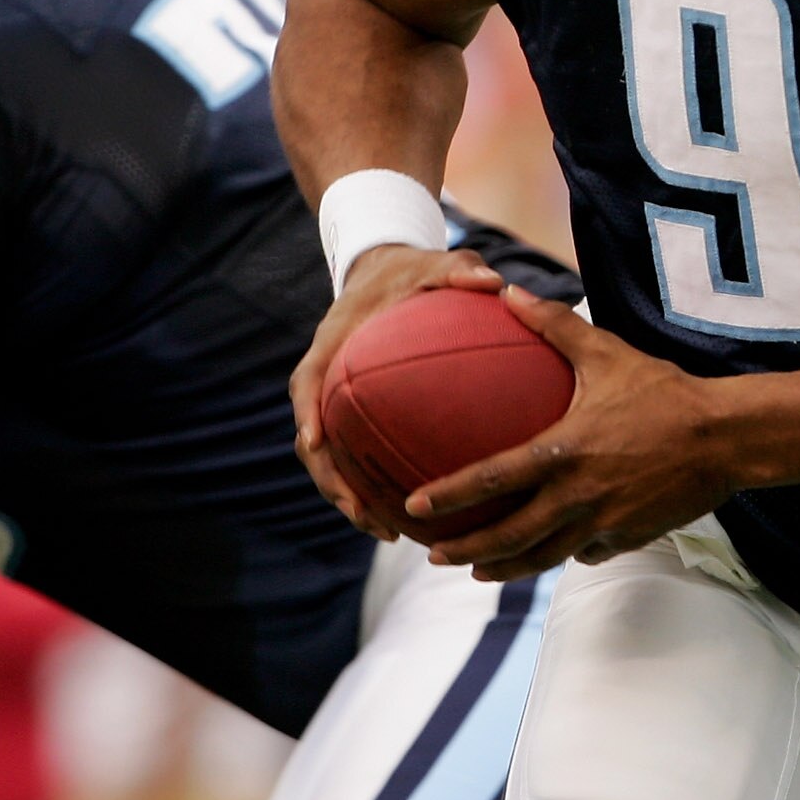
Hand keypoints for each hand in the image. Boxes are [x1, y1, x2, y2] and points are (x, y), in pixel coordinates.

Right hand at [289, 242, 506, 541]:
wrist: (389, 274)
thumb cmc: (411, 273)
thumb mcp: (435, 265)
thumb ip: (459, 270)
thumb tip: (493, 281)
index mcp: (331, 345)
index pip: (306, 383)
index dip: (306, 414)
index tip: (315, 444)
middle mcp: (326, 382)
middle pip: (311, 441)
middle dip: (331, 482)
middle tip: (361, 514)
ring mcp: (337, 404)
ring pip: (332, 461)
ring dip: (352, 500)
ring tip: (387, 534)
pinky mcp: (355, 419)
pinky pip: (360, 459)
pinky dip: (377, 488)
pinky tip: (415, 518)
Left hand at [408, 289, 749, 580]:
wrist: (725, 438)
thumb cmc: (664, 390)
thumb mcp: (606, 352)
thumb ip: (553, 324)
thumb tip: (510, 292)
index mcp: (563, 451)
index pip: (493, 479)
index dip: (450, 496)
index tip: (417, 506)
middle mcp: (578, 495)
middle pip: (510, 536)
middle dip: (466, 549)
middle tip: (432, 555)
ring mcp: (604, 522)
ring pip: (544, 557)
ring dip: (506, 567)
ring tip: (479, 571)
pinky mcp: (628, 537)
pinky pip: (587, 552)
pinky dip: (565, 554)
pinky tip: (553, 551)